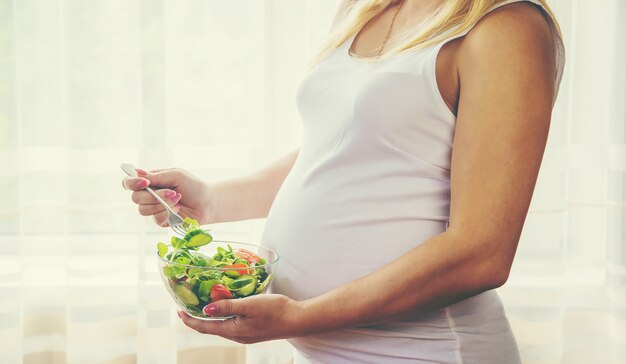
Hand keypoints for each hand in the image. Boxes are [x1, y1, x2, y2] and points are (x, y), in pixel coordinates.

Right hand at [122, 168, 212, 225]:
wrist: (208, 203)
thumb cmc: (194, 186)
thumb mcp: (177, 175)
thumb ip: (157, 176)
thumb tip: (138, 172)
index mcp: (150, 182)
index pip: (129, 182)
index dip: (131, 183)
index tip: (144, 183)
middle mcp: (149, 195)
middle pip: (135, 198)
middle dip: (153, 196)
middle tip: (171, 192)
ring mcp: (154, 209)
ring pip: (143, 210)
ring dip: (162, 204)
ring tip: (177, 199)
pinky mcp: (161, 221)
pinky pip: (156, 219)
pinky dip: (168, 213)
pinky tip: (178, 209)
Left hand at [178, 294, 307, 343]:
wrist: (297, 320)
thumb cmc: (275, 310)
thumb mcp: (249, 305)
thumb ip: (227, 306)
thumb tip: (205, 309)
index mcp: (233, 330)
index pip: (204, 327)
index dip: (189, 320)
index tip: (178, 310)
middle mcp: (236, 335)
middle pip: (210, 328)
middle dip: (196, 318)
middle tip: (186, 306)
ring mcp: (245, 334)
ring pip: (221, 327)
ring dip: (209, 318)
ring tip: (202, 305)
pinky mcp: (252, 330)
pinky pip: (231, 325)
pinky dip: (222, 317)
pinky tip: (226, 308)